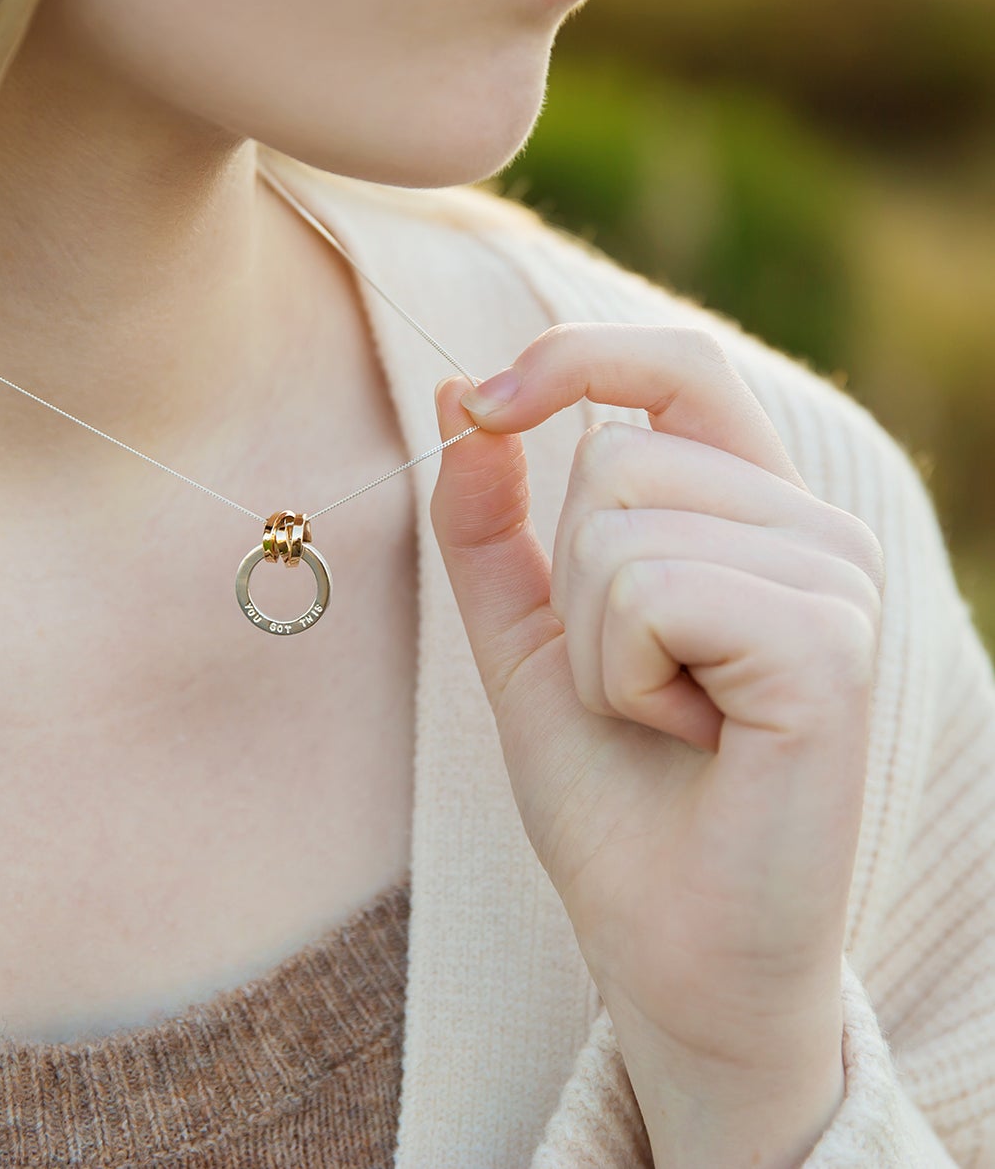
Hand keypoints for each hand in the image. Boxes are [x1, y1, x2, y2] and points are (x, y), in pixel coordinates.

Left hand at [428, 324, 882, 1157]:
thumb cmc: (612, 789)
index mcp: (754, 511)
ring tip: (667, 717)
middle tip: (636, 685)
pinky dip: (627, 677)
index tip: (487, 405)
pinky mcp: (829, 648)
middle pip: (614, 454)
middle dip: (573, 587)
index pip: (679, 363)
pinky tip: (693, 736)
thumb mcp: (527, 633)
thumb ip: (490, 519)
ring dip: (597, 644)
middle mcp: (814, 528)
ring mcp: (836, 582)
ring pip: (622, 522)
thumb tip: (462, 394)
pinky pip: (654, 591)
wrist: (666, 941)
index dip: (576, 357)